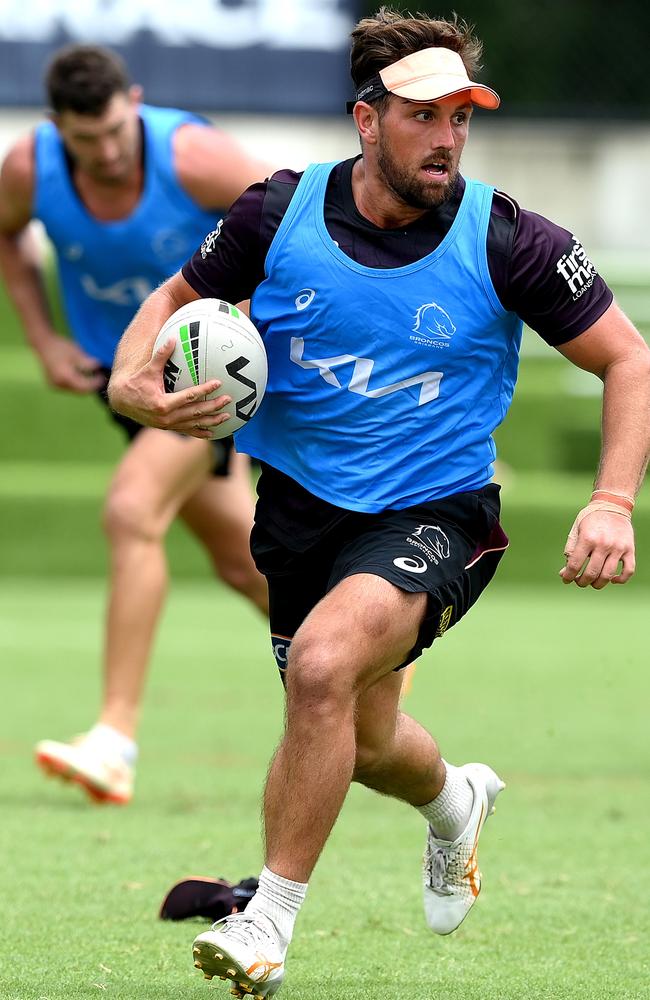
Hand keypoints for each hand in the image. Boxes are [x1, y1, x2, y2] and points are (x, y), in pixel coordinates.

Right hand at [39, 335, 103, 392]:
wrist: (43, 344)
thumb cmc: (61, 346)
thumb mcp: (77, 352)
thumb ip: (87, 362)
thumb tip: (99, 367)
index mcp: (65, 376)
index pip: (84, 386)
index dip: (95, 383)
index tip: (103, 377)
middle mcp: (58, 384)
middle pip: (79, 391)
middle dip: (90, 386)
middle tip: (99, 378)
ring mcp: (54, 385)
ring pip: (74, 391)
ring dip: (83, 386)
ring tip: (90, 376)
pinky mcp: (52, 384)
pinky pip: (67, 388)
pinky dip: (75, 384)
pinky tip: (80, 376)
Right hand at [107, 336, 232, 437]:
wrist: (122, 401)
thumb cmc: (136, 382)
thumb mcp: (148, 369)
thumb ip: (161, 355)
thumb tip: (173, 338)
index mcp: (163, 403)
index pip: (189, 396)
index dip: (204, 390)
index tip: (218, 383)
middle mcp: (167, 417)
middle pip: (195, 412)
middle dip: (213, 406)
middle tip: (228, 400)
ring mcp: (168, 425)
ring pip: (194, 424)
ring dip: (211, 420)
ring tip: (227, 417)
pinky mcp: (168, 428)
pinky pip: (187, 431)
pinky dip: (200, 432)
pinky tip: (213, 432)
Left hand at [560, 508, 634, 588]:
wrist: (612, 505)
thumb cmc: (591, 518)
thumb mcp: (576, 530)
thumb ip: (570, 550)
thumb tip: (565, 572)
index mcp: (587, 538)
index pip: (575, 564)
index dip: (568, 576)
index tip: (566, 579)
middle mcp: (603, 544)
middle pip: (591, 573)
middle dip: (582, 582)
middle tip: (579, 581)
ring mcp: (618, 548)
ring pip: (608, 575)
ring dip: (598, 584)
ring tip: (593, 582)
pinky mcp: (629, 549)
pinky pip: (628, 570)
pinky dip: (621, 579)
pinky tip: (612, 579)